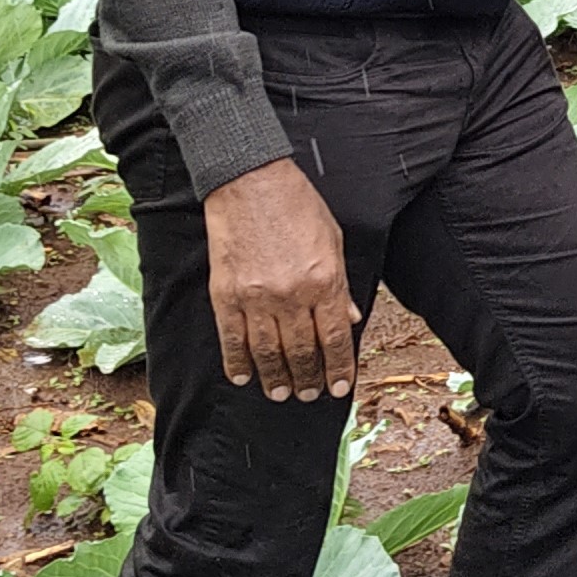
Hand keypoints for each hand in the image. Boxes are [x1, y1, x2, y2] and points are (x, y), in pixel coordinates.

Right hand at [204, 157, 360, 402]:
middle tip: (309, 395)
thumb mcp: (334, 241)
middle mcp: (292, 296)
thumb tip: (350, 320)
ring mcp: (256, 297)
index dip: (339, 368)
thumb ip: (342, 285)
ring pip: (268, 353)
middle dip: (308, 379)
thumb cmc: (297, 205)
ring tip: (281, 394)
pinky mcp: (226, 294)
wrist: (250, 181)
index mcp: (324, 282)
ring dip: (276, 378)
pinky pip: (232, 339)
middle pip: (303, 352)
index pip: (336, 339)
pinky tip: (244, 376)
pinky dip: (237, 362)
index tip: (340, 388)